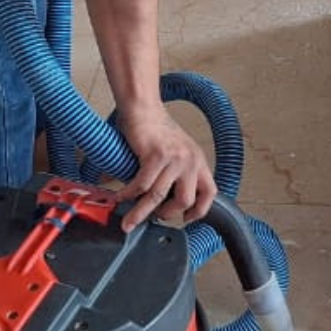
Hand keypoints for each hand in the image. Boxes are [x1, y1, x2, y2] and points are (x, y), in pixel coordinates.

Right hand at [115, 105, 217, 231]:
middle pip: (185, 200)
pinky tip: (120, 197)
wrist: (144, 109)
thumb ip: (177, 174)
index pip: (210, 192)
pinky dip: (129, 195)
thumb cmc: (156, 130)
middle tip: (154, 218)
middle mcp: (191, 160)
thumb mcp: (177, 153)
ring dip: (141, 212)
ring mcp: (175, 158)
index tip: (186, 220)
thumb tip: (163, 202)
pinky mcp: (156, 155)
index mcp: (198, 161)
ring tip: (129, 221)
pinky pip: (142, 185)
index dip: (200, 210)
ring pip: (159, 196)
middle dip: (168, 214)